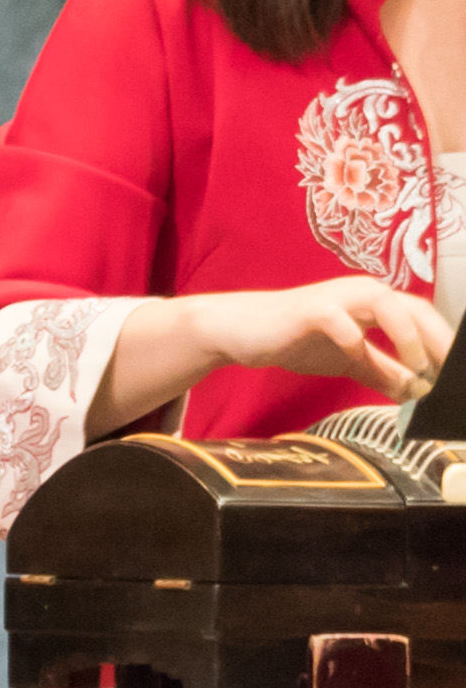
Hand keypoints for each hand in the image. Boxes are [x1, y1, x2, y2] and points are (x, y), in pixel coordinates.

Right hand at [196, 276, 447, 402]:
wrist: (243, 331)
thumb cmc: (297, 339)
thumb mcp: (351, 361)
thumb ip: (385, 374)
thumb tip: (419, 394)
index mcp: (376, 303)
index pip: (424, 318)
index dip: (444, 345)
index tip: (454, 376)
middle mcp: (362, 292)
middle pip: (415, 308)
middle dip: (439, 341)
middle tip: (449, 373)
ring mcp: (336, 297)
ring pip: (386, 305)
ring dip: (407, 336)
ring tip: (417, 367)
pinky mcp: (310, 309)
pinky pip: (340, 321)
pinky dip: (355, 340)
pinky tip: (356, 359)